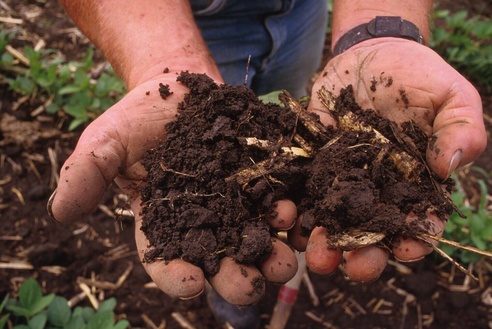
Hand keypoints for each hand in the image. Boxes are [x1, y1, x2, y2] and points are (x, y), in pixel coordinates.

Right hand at [48, 70, 298, 304]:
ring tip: (281, 259)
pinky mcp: (260, 178)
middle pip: (219, 260)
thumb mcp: (106, 142)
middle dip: (235, 277)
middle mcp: (203, 220)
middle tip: (249, 286)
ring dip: (270, 252)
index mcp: (163, 222)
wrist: (178, 86)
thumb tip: (59, 212)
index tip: (191, 284)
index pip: (167, 260)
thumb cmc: (138, 118)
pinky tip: (291, 215)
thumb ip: (85, 174)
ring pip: (254, 237)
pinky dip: (285, 212)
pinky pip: (275, 199)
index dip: (177, 275)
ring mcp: (235, 201)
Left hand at [302, 38, 485, 281]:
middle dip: (360, 254)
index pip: (418, 223)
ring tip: (311, 249)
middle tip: (349, 266)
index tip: (404, 249)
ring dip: (320, 239)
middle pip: (369, 233)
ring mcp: (340, 178)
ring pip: (330, 219)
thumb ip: (460, 128)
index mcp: (413, 183)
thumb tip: (450, 165)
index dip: (414, 241)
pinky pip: (298, 187)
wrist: (371, 53)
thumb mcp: (451, 96)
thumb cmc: (417, 76)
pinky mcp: (311, 161)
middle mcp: (375, 189)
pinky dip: (292, 203)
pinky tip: (285, 215)